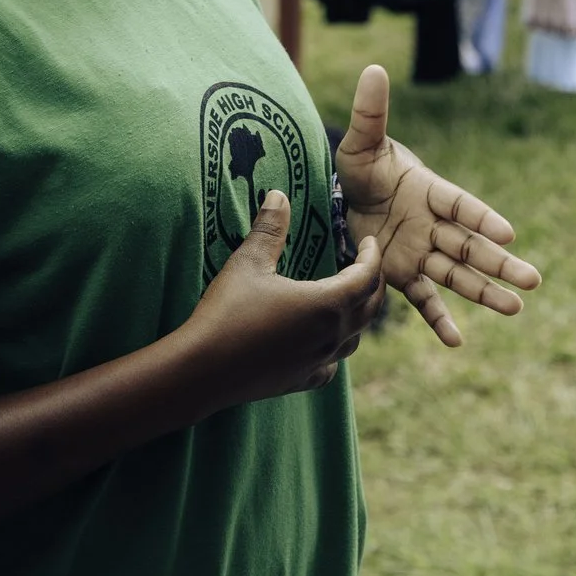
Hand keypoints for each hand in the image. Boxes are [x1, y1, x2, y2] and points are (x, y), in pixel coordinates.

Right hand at [180, 191, 384, 409]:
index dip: (372, 256)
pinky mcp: (300, 380)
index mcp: (326, 305)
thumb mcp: (249, 262)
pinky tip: (321, 344)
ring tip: (348, 300)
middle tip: (367, 266)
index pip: (367, 278)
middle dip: (373, 284)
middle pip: (369, 309)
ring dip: (357, 317)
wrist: (202, 370)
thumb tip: (279, 195)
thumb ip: (270, 228)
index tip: (369, 241)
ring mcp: (317, 362)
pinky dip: (334, 350)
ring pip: (353, 339)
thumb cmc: (228, 312)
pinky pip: (330, 366)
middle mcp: (330, 337)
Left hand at [336, 63, 541, 346]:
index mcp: (430, 190)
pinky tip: (456, 342)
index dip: (482, 217)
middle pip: (471, 246)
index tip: (508, 232)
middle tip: (533, 280)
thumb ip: (369, 112)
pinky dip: (439, 319)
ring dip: (484, 291)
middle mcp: (432, 225)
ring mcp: (421, 252)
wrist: (345, 194)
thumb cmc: (361, 164)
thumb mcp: (361, 141)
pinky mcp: (403, 274)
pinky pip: (424, 300)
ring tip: (515, 309)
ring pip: (458, 275)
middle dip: (500, 264)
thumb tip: (373, 69)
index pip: (460, 205)